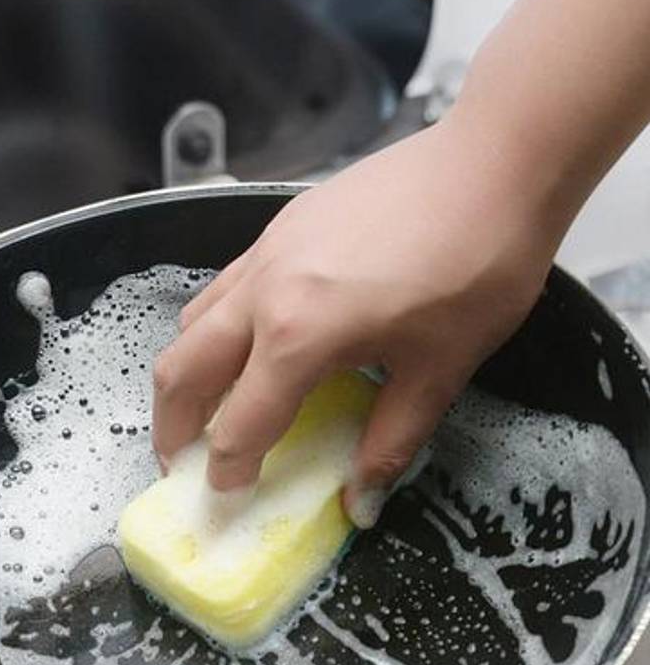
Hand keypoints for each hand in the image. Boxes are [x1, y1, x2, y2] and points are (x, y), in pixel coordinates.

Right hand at [151, 118, 567, 526]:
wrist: (492, 162)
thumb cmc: (479, 266)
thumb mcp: (440, 369)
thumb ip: (391, 441)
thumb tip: (361, 502)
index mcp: (298, 336)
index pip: (239, 423)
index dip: (228, 470)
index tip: (226, 498)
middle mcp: (262, 294)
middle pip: (180, 371)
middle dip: (171, 427)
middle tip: (182, 463)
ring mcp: (263, 254)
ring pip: (191, 324)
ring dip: (184, 376)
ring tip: (206, 407)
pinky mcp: (277, 229)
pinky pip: (221, 289)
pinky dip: (212, 330)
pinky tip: (247, 342)